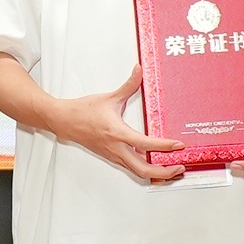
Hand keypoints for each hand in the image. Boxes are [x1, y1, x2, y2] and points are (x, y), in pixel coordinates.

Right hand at [48, 70, 180, 185]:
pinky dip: (145, 169)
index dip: (164, 146)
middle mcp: (116, 148)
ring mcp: (113, 155)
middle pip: (143, 169)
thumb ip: (128, 85)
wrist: (64, 121)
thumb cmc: (84, 111)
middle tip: (179, 168)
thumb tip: (139, 70)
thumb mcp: (109, 98)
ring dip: (155, 173)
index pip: (145, 143)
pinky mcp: (111, 157)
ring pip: (137, 172)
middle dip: (163, 172)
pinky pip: (131, 168)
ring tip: (171, 170)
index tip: (178, 145)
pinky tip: (154, 164)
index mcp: (117, 133)